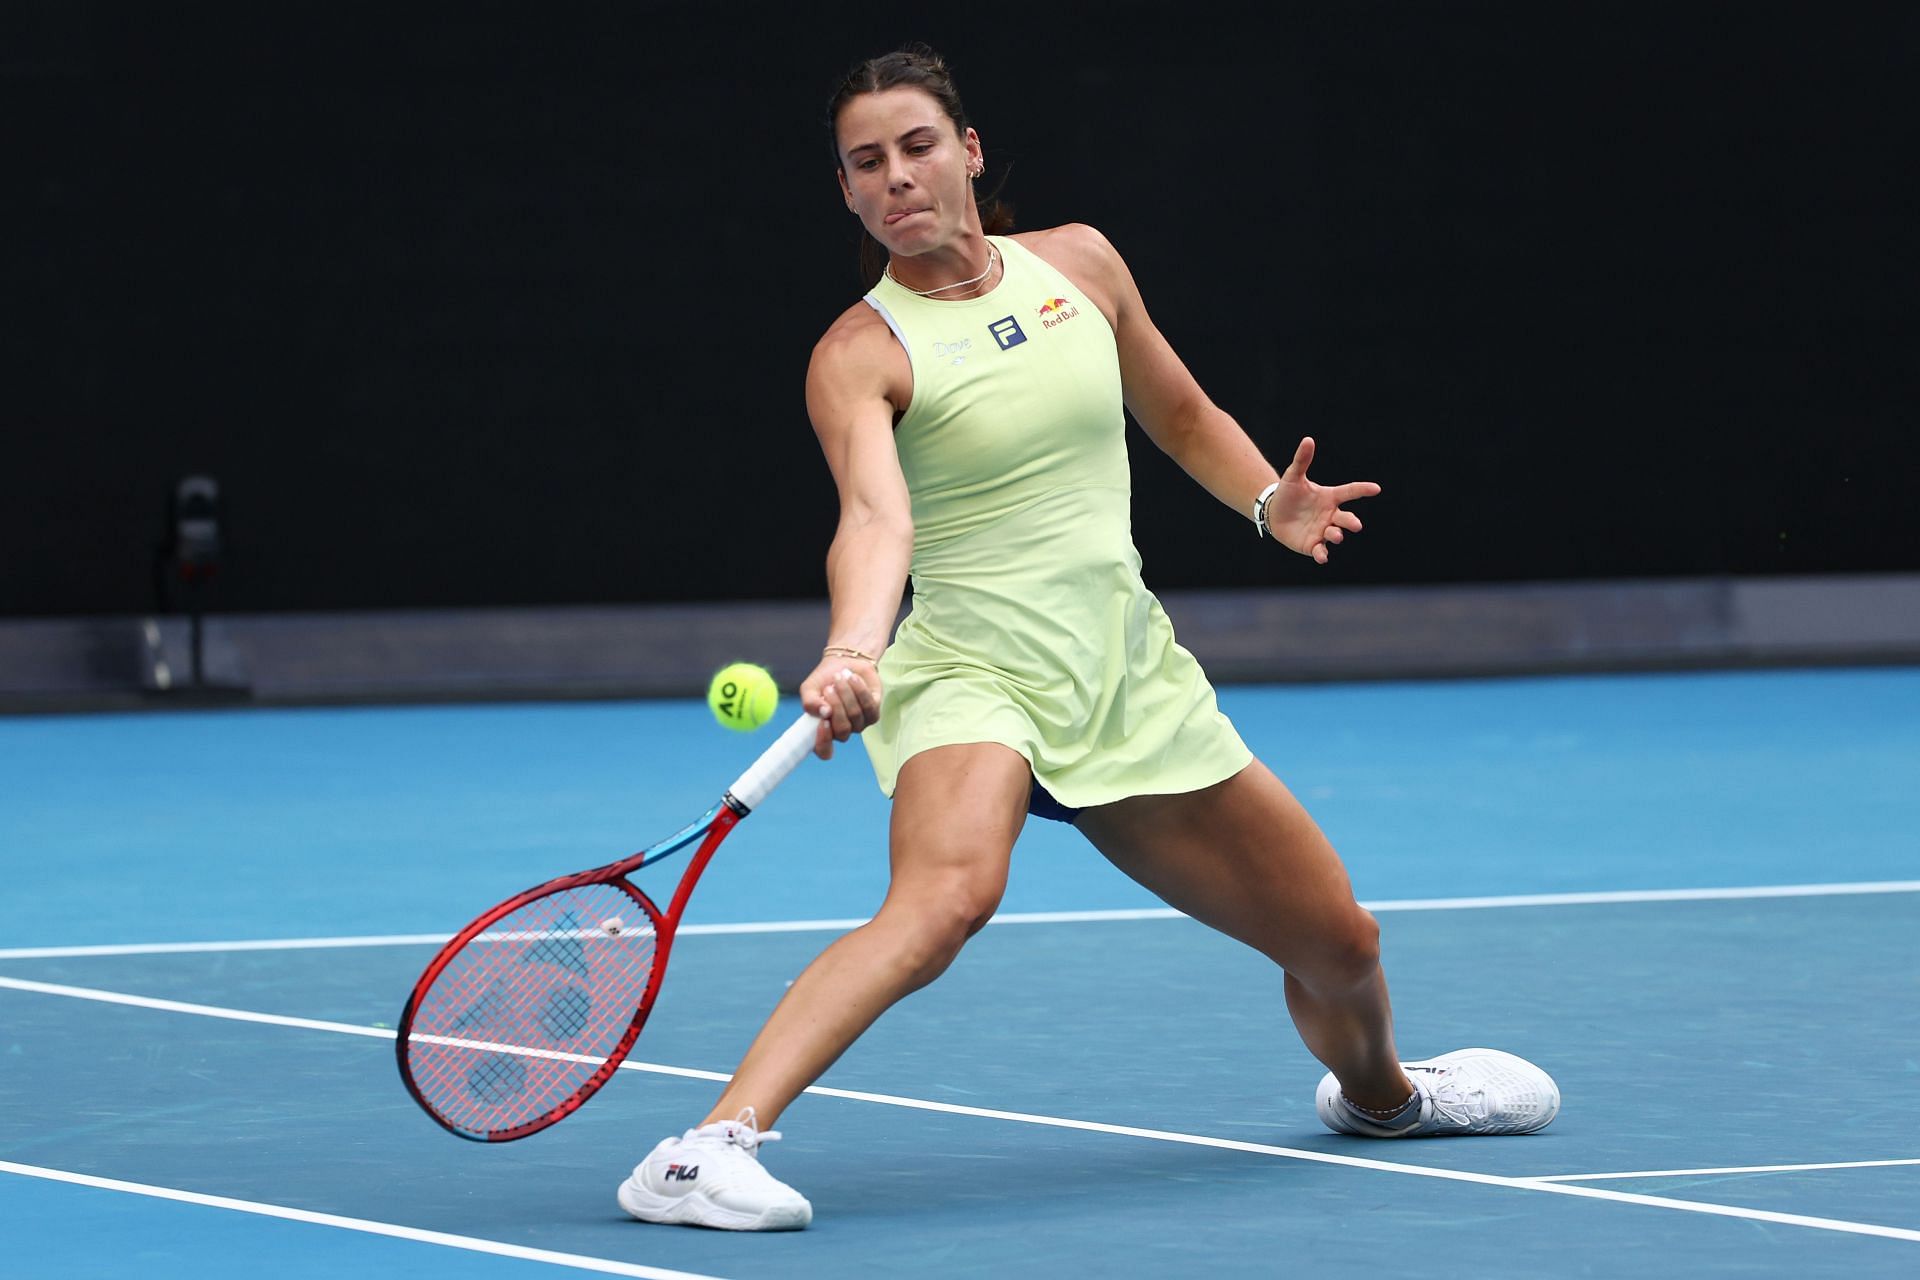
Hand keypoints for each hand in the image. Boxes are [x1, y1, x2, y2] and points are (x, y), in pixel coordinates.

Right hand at [799, 657, 882, 759]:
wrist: (843, 662)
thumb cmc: (824, 679)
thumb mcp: (809, 688)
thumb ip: (809, 702)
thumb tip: (823, 712)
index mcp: (824, 731)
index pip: (825, 751)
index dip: (824, 742)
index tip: (822, 722)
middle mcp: (842, 731)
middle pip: (843, 730)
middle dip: (836, 706)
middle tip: (829, 688)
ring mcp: (860, 723)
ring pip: (856, 716)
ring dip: (846, 694)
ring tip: (839, 677)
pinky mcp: (874, 712)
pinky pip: (869, 706)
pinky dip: (859, 690)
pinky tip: (852, 677)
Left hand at [1265, 437, 1381, 564]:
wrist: (1273, 513)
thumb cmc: (1288, 494)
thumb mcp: (1293, 476)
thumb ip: (1302, 460)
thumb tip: (1307, 439)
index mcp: (1330, 497)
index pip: (1350, 491)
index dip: (1362, 490)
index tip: (1376, 488)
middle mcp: (1330, 515)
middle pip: (1346, 518)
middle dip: (1351, 522)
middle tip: (1355, 525)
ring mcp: (1322, 531)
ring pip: (1335, 535)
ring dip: (1336, 536)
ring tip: (1335, 535)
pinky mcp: (1312, 545)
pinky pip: (1320, 551)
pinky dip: (1322, 554)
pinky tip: (1322, 557)